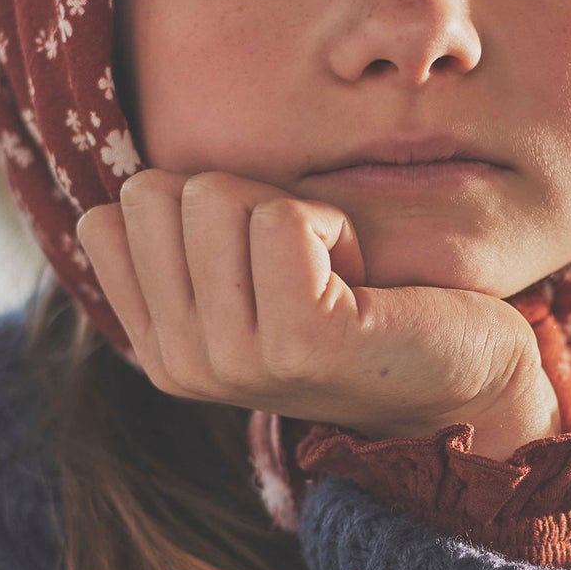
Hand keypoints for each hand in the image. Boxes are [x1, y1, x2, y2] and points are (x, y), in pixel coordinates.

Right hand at [75, 168, 561, 458]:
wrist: (461, 379)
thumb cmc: (358, 308)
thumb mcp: (247, 283)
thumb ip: (183, 246)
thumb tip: (132, 190)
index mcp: (159, 349)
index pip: (109, 217)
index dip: (194, 208)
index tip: (258, 261)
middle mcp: (183, 365)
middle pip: (157, 192)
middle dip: (239, 199)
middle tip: (304, 265)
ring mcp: (236, 360)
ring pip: (214, 195)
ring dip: (292, 213)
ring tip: (336, 276)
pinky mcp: (300, 342)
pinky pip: (281, 216)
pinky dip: (333, 225)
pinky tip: (363, 281)